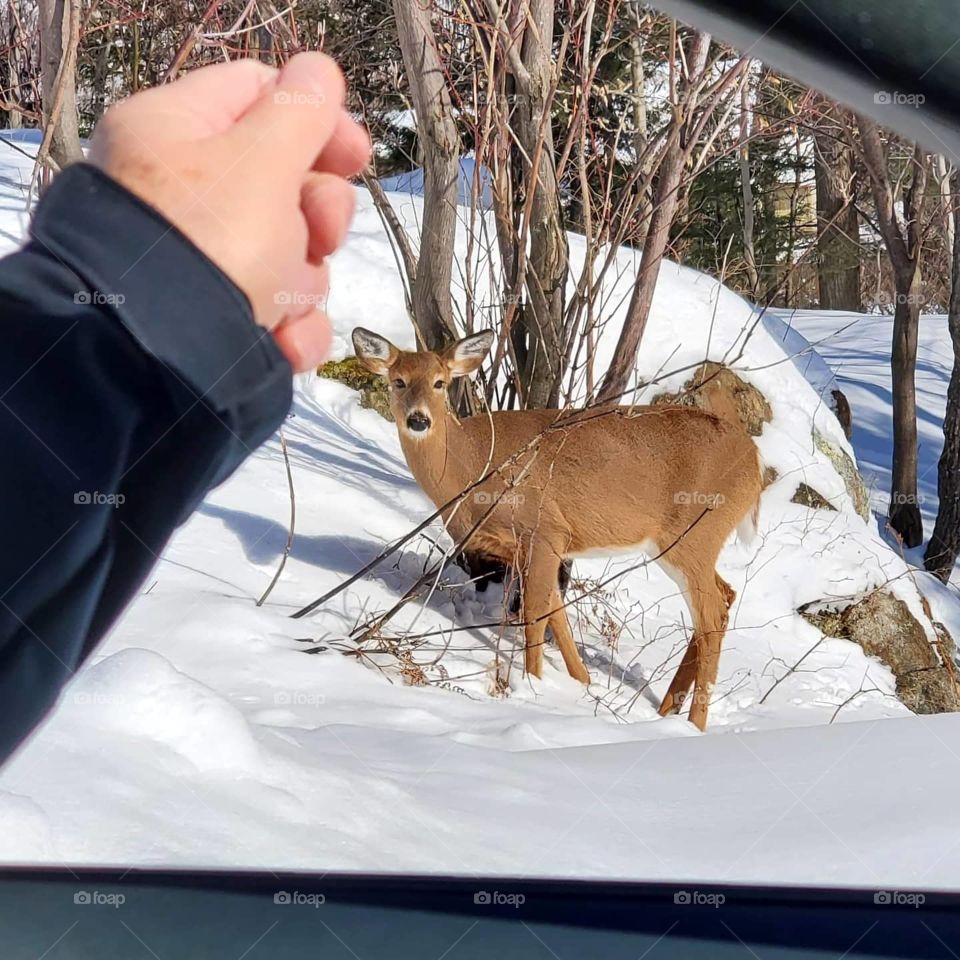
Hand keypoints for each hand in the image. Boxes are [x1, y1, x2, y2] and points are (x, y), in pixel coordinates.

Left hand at [88, 53, 369, 370]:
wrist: (160, 362)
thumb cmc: (211, 241)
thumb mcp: (262, 161)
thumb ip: (300, 112)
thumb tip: (320, 71)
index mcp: (176, 135)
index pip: (258, 97)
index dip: (316, 122)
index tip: (356, 156)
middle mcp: (185, 197)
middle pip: (283, 184)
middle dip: (316, 217)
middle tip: (318, 235)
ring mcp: (203, 264)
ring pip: (289, 257)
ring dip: (302, 283)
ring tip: (279, 302)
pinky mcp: (220, 323)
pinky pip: (279, 312)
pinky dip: (292, 329)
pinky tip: (285, 340)